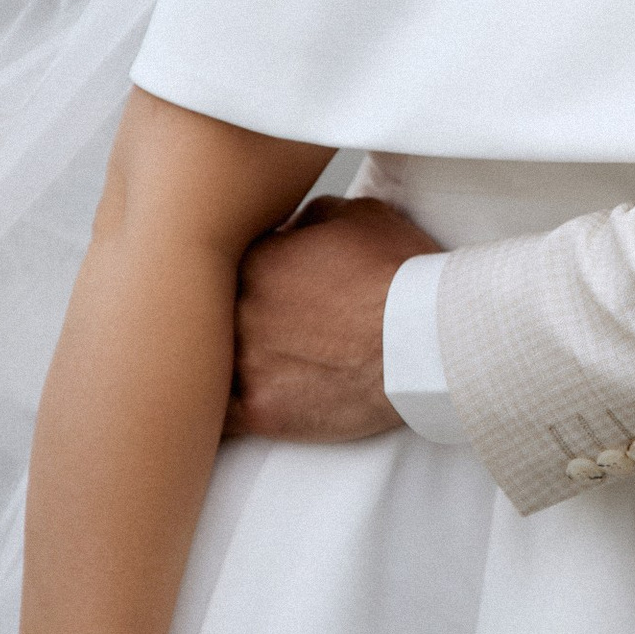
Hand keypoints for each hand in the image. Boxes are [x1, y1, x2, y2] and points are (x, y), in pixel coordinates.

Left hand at [229, 193, 435, 441]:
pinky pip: (218, 417)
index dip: (254, 277)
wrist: (426, 339)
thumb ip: (314, 216)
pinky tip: (218, 415)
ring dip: (222, 366)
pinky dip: (218, 415)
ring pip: (208, 365)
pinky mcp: (259, 410)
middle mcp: (239, 307)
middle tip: (273, 330)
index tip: (276, 290)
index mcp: (256, 259)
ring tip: (239, 371)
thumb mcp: (362, 215)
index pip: (230, 264)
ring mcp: (245, 361)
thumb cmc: (401, 274)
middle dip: (240, 319)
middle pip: (217, 315)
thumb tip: (297, 224)